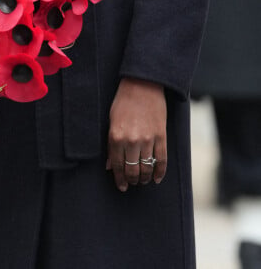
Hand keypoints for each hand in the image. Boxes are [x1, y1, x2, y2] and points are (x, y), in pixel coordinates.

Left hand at [106, 77, 166, 191]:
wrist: (143, 85)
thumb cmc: (124, 101)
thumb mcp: (111, 120)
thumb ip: (111, 144)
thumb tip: (110, 165)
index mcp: (116, 136)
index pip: (117, 165)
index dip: (119, 179)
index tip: (121, 186)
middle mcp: (131, 141)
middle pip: (132, 170)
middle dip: (132, 180)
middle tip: (132, 183)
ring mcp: (148, 140)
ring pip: (146, 168)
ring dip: (144, 178)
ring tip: (143, 181)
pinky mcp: (161, 137)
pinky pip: (162, 160)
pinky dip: (160, 172)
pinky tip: (157, 179)